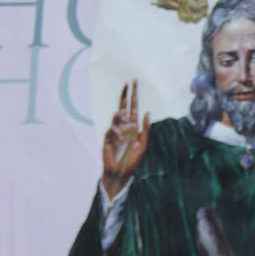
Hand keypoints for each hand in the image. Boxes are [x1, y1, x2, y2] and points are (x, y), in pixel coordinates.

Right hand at [102, 80, 150, 199]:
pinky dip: (117, 133)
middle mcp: (123, 126)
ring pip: (117, 117)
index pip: (133, 108)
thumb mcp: (143, 143)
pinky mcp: (107, 138)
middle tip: (128, 83)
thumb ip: (145, 129)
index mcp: (133, 126)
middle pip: (123, 107)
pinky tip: (121, 139)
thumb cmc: (132, 159)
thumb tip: (147, 112)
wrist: (120, 172)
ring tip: (123, 114)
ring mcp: (114, 131)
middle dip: (126, 95)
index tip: (134, 82)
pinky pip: (111, 130)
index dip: (133, 96)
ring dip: (120, 115)